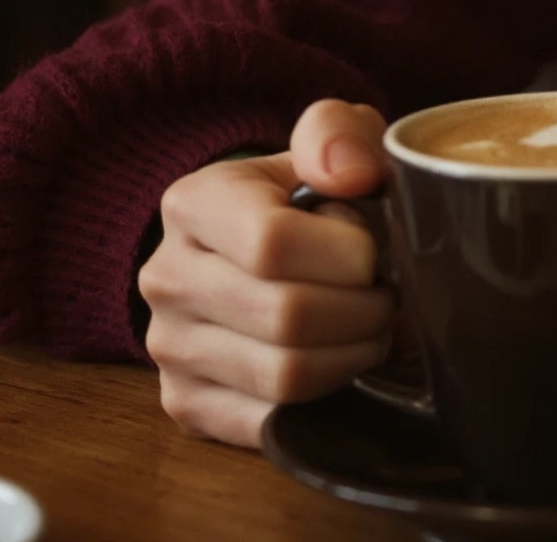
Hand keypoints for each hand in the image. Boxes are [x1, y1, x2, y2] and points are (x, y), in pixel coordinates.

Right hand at [138, 100, 394, 445]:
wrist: (261, 243)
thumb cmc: (310, 190)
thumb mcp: (331, 138)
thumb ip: (342, 134)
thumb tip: (351, 174)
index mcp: (194, 203)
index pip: (272, 243)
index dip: (347, 254)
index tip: (376, 250)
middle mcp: (166, 277)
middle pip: (286, 315)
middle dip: (364, 309)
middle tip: (389, 295)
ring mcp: (169, 347)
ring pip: (284, 376)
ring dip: (353, 355)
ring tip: (372, 326)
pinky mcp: (185, 404)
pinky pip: (270, 422)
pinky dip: (324, 398)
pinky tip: (342, 361)